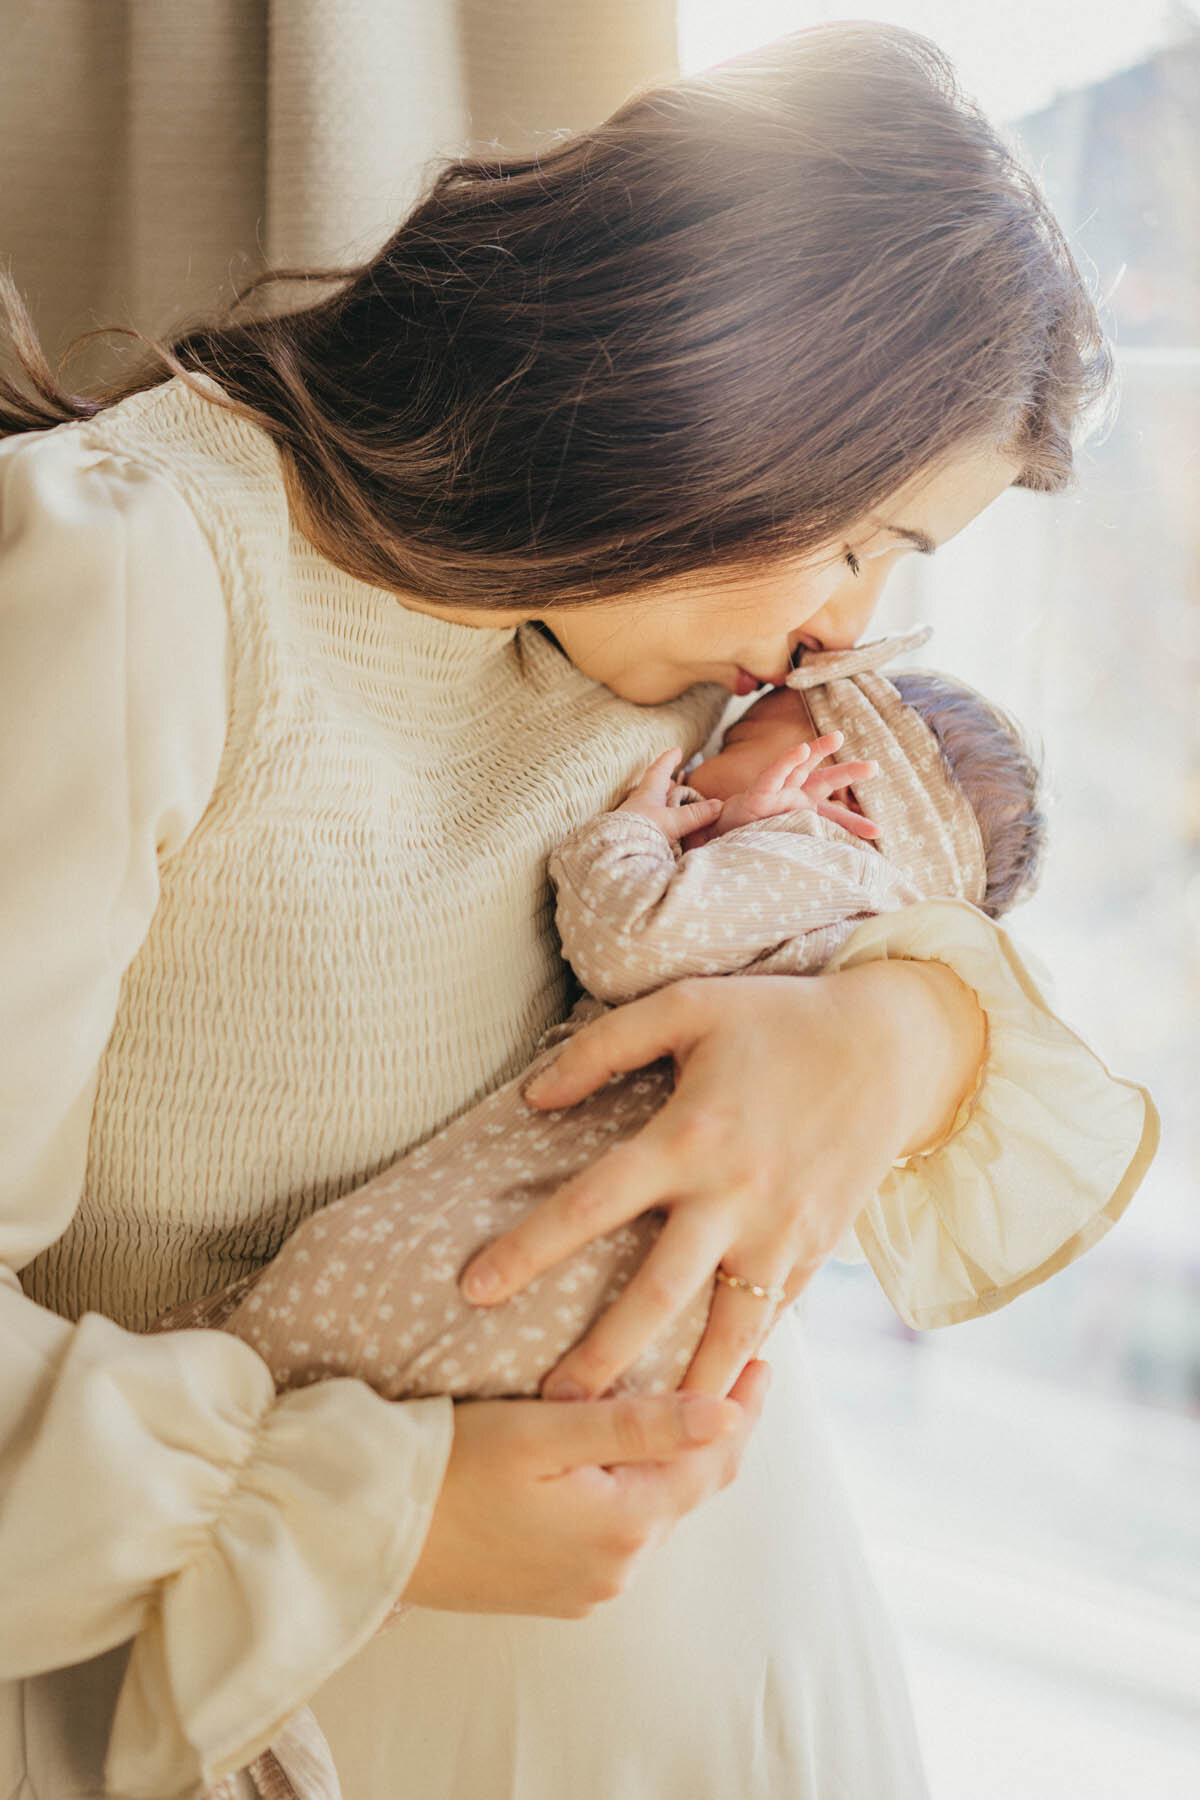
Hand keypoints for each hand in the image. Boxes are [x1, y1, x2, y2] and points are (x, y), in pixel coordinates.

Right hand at [402, 1363, 767, 1616]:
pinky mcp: (552, 1591)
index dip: (743, 1409)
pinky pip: (615, 1533)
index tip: (764, 1358)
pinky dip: (632, 1490)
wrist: (365, 1533)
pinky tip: (621, 1457)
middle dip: (713, 1432)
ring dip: (671, 1461)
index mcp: (624, 1526)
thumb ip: (640, 1425)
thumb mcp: (546, 1430)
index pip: (712, 1462)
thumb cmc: (450, 1464)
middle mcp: (616, 1569)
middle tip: (731, 1368)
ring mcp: (584, 1587)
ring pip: (652, 1511)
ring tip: (682, 1403)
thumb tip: (729, 1413)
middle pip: (687, 1490)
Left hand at [461, 962, 984, 1398]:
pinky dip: (741, 1358)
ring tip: (641, 1433)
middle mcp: (734, 1195)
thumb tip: (532, 1095)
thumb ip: (604, 1046)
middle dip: (602, 1356)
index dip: (529, 1248)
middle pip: (656, 1293)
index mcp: (690, 1136)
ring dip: (682, 1386)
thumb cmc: (778, 1019)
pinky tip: (709, 1396)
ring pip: (725, 1328)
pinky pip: (774, 1316)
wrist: (894, 1046)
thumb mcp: (687, 1006)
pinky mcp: (818, 1248)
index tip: (475, 1289)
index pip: (591, 1203)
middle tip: (551, 1406)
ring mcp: (782, 1230)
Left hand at [617, 747, 723, 842]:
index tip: (675, 750)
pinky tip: (664, 830)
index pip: (659, 770)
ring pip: (650, 806)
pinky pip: (648, 823)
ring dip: (662, 805)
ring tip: (673, 808)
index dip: (668, 760)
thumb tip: (719, 806)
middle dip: (665, 784)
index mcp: (647, 793)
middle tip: (674, 783)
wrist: (615, 854)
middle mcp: (638, 803)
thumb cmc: (640, 832)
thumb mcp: (672, 822)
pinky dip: (658, 822)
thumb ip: (695, 815)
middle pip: (653, 788)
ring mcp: (633, 819)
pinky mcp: (631, 834)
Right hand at [684, 734, 880, 848]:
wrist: (714, 845)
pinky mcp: (756, 795)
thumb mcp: (785, 849)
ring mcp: (775, 795)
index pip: (834, 818)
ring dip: (817, 750)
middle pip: (824, 782)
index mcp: (802, 814)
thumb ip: (808, 855)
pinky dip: (786, 762)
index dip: (855, 823)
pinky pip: (772, 775)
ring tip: (837, 736)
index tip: (878, 832)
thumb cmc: (750, 843)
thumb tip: (837, 881)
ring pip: (800, 768)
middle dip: (848, 773)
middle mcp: (792, 800)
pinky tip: (802, 750)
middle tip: (874, 767)